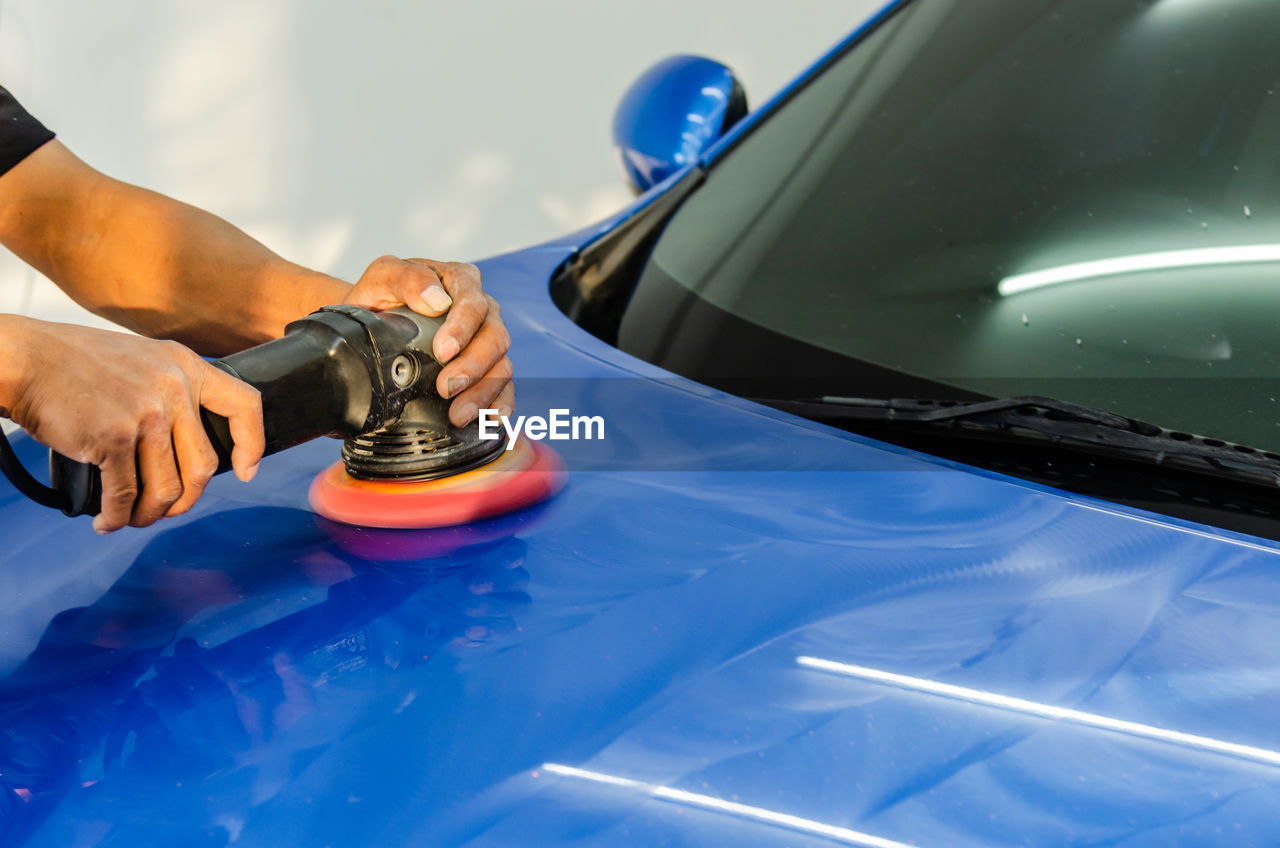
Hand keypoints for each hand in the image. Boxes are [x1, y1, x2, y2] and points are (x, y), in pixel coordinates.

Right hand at [1, 318, 263, 533]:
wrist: (24, 359)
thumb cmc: (75, 365)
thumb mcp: (142, 361)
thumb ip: (171, 393)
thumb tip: (186, 449)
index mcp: (186, 365)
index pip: (244, 404)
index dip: (252, 443)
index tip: (246, 471)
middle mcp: (174, 388)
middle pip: (203, 466)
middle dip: (186, 500)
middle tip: (166, 510)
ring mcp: (146, 413)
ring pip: (167, 488)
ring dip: (150, 514)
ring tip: (131, 519)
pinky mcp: (114, 438)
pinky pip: (126, 494)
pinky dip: (118, 517)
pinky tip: (107, 521)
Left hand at [343, 256, 512, 425]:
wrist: (371, 320)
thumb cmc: (380, 296)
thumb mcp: (383, 276)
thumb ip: (409, 278)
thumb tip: (437, 301)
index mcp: (461, 281)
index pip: (474, 303)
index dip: (462, 329)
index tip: (442, 352)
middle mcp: (482, 310)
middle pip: (495, 337)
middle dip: (473, 367)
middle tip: (446, 388)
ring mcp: (486, 340)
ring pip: (502, 365)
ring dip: (484, 393)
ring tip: (460, 414)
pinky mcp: (487, 367)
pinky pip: (504, 386)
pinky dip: (500, 404)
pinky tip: (490, 419)